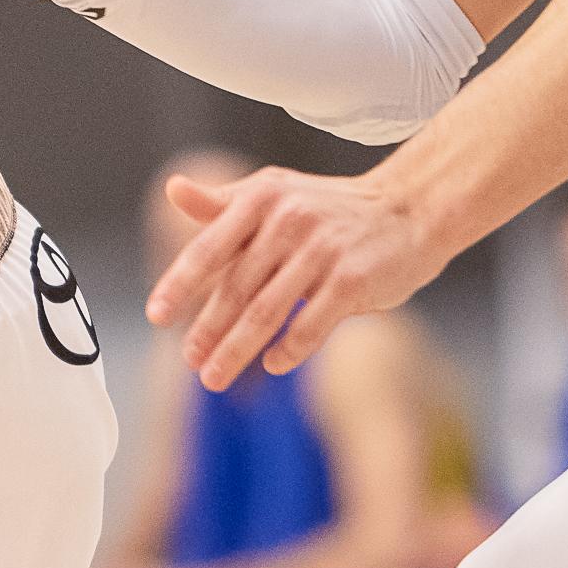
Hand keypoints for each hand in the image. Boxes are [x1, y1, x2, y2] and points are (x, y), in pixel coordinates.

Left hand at [146, 166, 444, 390]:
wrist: (411, 208)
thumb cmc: (330, 208)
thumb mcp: (275, 194)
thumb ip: (222, 204)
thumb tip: (172, 191)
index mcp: (262, 197)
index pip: (210, 248)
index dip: (180, 285)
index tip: (155, 315)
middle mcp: (289, 220)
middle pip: (236, 287)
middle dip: (207, 329)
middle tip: (189, 360)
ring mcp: (323, 250)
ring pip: (267, 311)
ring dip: (236, 350)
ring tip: (213, 376)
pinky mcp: (354, 279)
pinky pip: (312, 324)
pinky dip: (289, 349)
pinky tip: (272, 365)